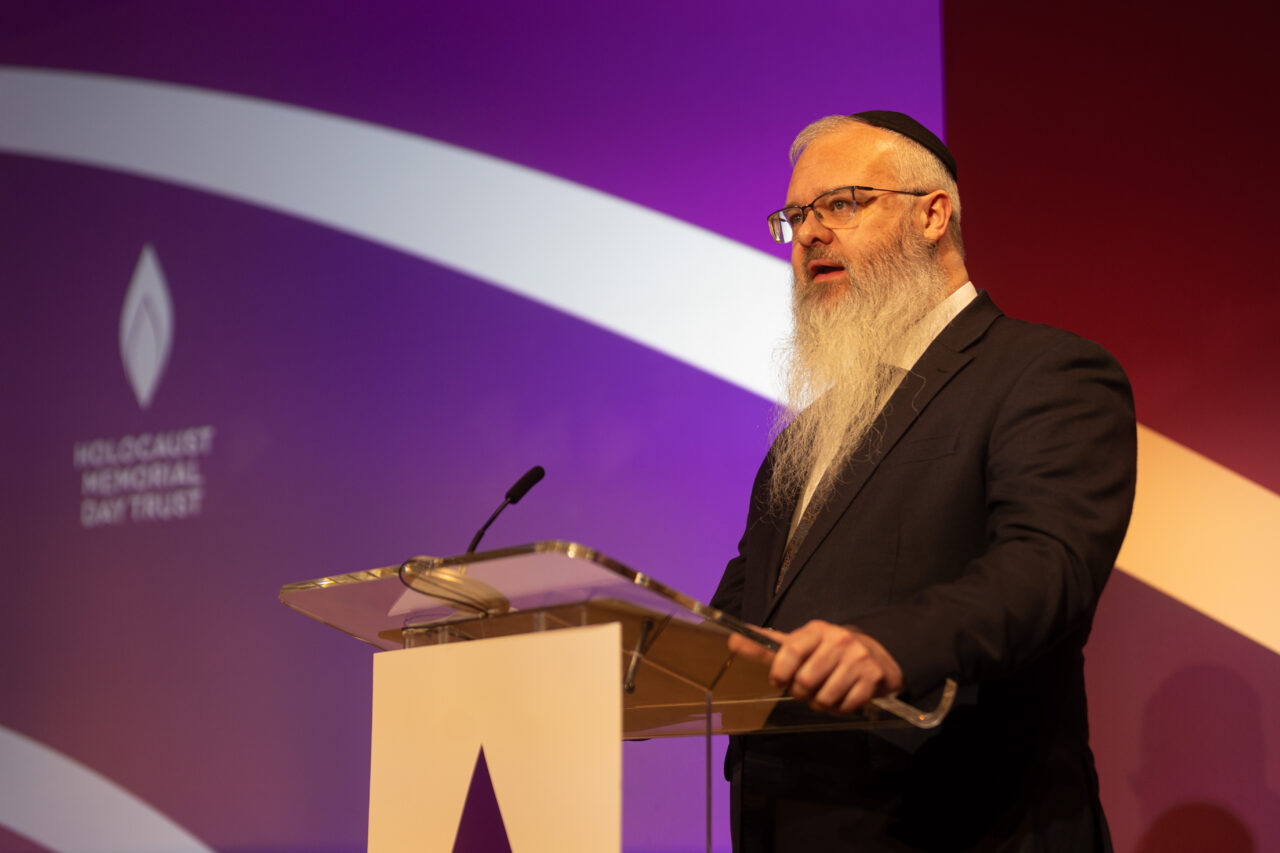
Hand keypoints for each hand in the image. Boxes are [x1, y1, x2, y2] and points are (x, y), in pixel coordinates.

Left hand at [728, 620, 903, 713]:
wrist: (878, 655)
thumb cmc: (829, 651)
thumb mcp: (800, 643)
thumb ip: (767, 645)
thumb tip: (733, 639)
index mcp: (817, 630)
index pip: (791, 650)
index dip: (780, 671)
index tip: (777, 681)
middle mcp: (839, 640)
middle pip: (805, 681)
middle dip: (800, 692)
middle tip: (805, 688)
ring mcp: (858, 659)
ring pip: (824, 697)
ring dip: (819, 703)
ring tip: (823, 692)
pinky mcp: (873, 678)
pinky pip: (845, 706)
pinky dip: (838, 709)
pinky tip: (842, 696)